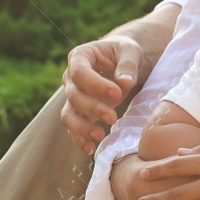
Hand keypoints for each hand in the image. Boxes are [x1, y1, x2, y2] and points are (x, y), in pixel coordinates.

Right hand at [61, 35, 143, 152]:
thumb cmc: (125, 53)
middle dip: (93, 108)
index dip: (96, 84)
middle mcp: (71, 78)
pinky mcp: (79, 113)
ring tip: (100, 135)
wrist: (122, 62)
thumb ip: (128, 64)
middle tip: (113, 117)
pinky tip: (92, 149)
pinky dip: (80, 140)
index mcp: (80, 57)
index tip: (117, 93)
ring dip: (82, 128)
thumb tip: (124, 82)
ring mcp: (73, 97)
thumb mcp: (130, 51)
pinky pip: (73, 129)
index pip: (80, 72)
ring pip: (68, 115)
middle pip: (74, 96)